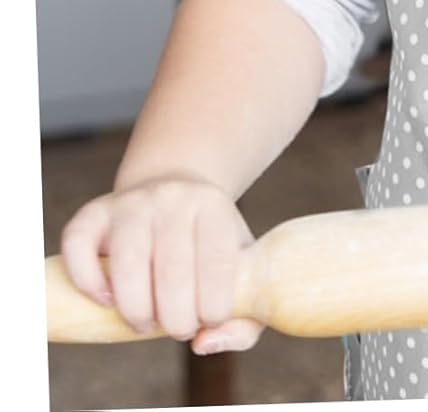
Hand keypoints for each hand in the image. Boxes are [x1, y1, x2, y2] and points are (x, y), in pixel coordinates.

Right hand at [58, 172, 264, 353]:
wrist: (174, 189)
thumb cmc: (207, 243)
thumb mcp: (241, 264)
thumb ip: (243, 318)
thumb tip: (204, 345)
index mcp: (214, 206)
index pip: (218, 261)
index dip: (213, 305)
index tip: (210, 322)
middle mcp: (172, 198)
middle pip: (172, 267)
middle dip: (175, 316)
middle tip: (179, 330)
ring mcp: (131, 203)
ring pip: (127, 261)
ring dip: (135, 307)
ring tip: (144, 325)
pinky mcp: (95, 214)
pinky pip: (79, 245)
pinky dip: (87, 280)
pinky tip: (106, 300)